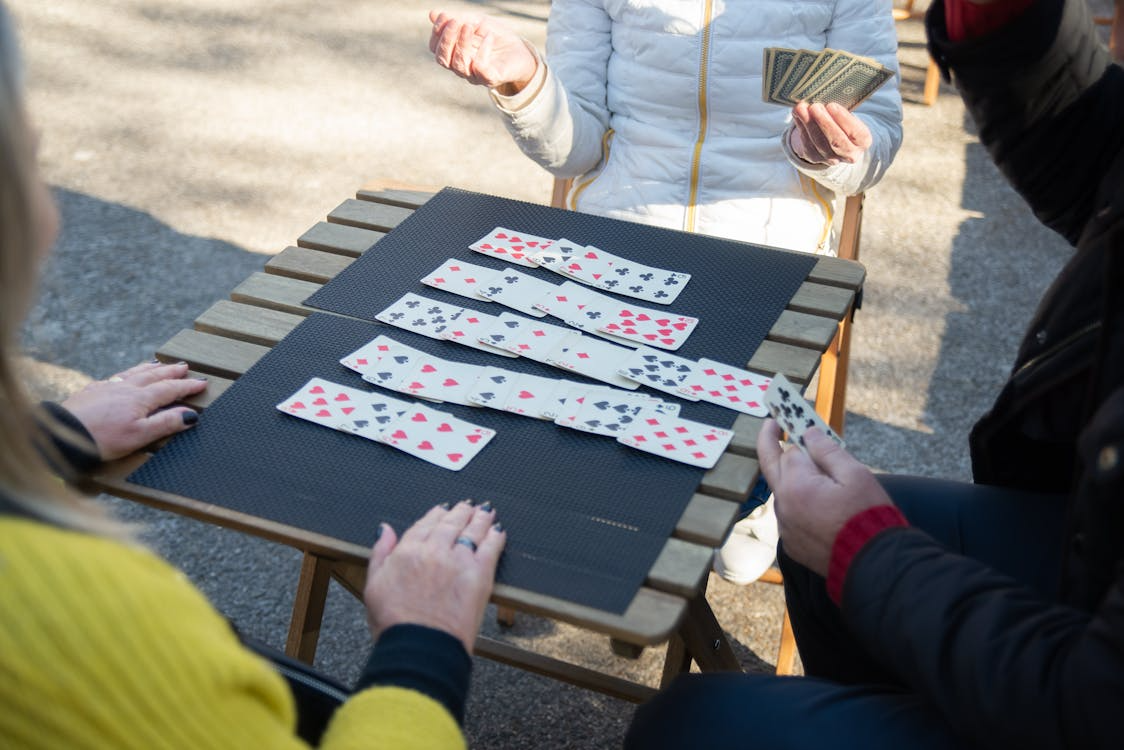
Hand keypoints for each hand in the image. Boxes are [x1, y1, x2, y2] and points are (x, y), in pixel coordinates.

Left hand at [60, 361, 206, 459]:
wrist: (63, 435)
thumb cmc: (102, 439)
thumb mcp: (140, 435)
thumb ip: (166, 423)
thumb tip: (191, 415)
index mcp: (140, 399)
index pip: (170, 389)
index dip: (187, 386)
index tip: (202, 382)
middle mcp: (125, 388)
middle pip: (153, 376)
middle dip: (171, 371)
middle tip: (185, 365)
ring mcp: (107, 387)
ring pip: (134, 373)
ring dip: (150, 368)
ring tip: (159, 364)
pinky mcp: (91, 391)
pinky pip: (116, 376)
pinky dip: (128, 373)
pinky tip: (125, 376)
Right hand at [364, 501, 505, 653]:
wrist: (420, 645)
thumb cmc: (394, 623)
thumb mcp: (373, 585)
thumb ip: (380, 552)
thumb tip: (385, 529)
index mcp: (407, 551)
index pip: (424, 524)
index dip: (435, 514)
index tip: (442, 509)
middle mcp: (434, 550)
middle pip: (450, 523)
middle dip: (461, 512)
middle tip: (469, 505)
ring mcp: (459, 560)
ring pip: (472, 530)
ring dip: (480, 518)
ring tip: (486, 511)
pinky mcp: (480, 574)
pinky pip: (491, 547)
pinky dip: (496, 536)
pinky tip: (499, 531)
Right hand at [428, 10, 537, 92]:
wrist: (521, 51)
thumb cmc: (495, 37)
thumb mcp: (475, 22)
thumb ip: (457, 19)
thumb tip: (432, 14)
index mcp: (454, 54)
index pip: (436, 49)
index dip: (437, 33)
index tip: (445, 17)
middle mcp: (461, 67)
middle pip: (443, 60)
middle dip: (447, 39)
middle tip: (456, 22)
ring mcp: (475, 75)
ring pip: (459, 65)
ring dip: (462, 43)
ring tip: (470, 26)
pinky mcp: (491, 78)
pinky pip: (480, 68)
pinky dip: (482, 51)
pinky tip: (489, 36)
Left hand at [757, 420, 893, 575]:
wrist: (874, 565)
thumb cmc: (868, 516)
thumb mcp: (855, 474)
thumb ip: (827, 450)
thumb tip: (808, 433)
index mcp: (796, 485)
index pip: (790, 450)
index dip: (797, 435)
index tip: (792, 419)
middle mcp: (783, 506)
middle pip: (772, 467)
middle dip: (772, 445)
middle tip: (773, 425)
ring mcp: (785, 527)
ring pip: (784, 492)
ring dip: (793, 478)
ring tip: (815, 470)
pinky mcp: (792, 543)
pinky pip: (790, 515)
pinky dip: (799, 502)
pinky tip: (819, 502)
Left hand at [789, 102, 871, 165]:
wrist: (833, 136)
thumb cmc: (844, 120)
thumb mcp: (849, 113)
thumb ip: (841, 109)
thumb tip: (824, 95)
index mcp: (863, 141)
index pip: (856, 133)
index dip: (843, 119)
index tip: (832, 105)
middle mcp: (850, 154)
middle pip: (836, 141)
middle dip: (824, 123)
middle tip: (815, 106)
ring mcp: (832, 159)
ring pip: (819, 144)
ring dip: (809, 125)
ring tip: (802, 108)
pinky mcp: (815, 159)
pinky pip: (807, 145)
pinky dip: (801, 128)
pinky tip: (797, 115)